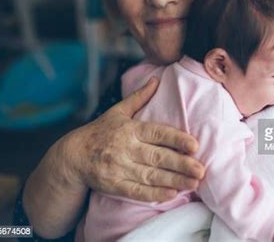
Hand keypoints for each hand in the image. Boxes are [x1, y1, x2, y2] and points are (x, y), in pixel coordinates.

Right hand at [67, 77, 204, 201]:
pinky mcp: (113, 185)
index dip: (176, 139)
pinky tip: (171, 194)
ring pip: (150, 175)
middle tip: (201, 170)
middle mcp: (125, 148)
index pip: (157, 133)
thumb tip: (156, 79)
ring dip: (174, 180)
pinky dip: (154, 193)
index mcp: (130, 129)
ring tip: (194, 183)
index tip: (194, 145)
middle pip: (157, 156)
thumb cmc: (101, 131)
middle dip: (181, 164)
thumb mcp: (118, 111)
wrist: (72, 155)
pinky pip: (136, 191)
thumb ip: (139, 97)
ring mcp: (119, 167)